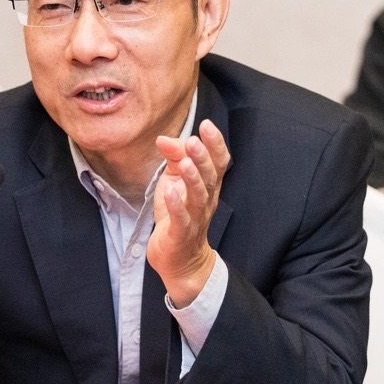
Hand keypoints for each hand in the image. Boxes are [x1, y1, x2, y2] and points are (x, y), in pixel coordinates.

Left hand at [147, 119, 231, 307]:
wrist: (180, 260)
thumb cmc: (178, 215)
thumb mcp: (174, 181)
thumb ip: (173, 157)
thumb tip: (164, 138)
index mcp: (208, 185)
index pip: (219, 162)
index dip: (215, 144)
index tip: (207, 124)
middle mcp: (206, 200)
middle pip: (211, 176)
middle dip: (203, 157)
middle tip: (194, 140)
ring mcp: (195, 218)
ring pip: (199, 196)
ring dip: (193, 178)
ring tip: (185, 161)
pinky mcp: (180, 234)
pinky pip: (181, 219)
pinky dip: (176, 205)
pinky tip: (170, 192)